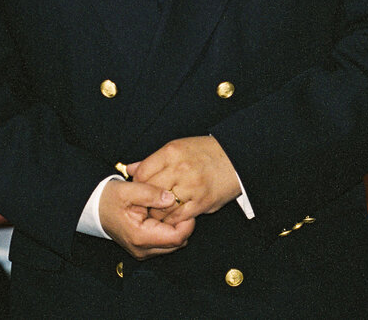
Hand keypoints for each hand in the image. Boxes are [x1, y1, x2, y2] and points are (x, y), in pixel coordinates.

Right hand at [98, 178, 193, 258]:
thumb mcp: (128, 189)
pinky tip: (163, 214)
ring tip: (170, 208)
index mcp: (140, 236)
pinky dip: (169, 229)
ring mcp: (143, 251)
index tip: (185, 205)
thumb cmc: (109, 198)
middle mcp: (142, 249)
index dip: (188, 222)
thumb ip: (151, 193)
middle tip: (180, 205)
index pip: (177, 237)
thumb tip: (172, 198)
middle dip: (184, 224)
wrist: (93, 209)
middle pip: (179, 243)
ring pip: (174, 244)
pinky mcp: (143, 248)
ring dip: (177, 227)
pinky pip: (165, 243)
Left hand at [127, 136, 241, 225]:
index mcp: (172, 153)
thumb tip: (130, 169)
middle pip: (150, 191)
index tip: (139, 189)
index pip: (143, 172)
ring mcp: (191, 187)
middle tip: (144, 205)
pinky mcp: (201, 203)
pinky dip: (171, 220)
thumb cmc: (206, 153)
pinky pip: (178, 217)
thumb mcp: (178, 148)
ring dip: (156, 213)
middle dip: (144, 200)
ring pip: (162, 207)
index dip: (138, 184)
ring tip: (157, 212)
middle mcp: (180, 169)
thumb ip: (153, 160)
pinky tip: (170, 216)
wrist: (236, 158)